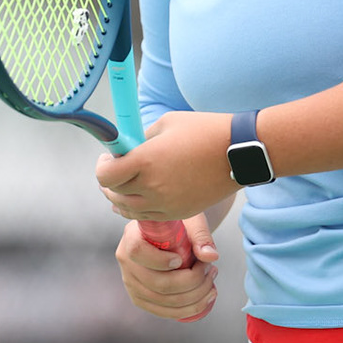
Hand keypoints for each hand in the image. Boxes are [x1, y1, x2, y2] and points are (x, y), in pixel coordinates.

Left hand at [95, 110, 234, 222]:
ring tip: (125, 184)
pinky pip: (148, 217)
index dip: (102, 166)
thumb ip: (142, 139)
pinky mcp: (180, 212)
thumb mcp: (165, 124)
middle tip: (113, 170)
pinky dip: (139, 208)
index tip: (108, 157)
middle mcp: (152, 187)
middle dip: (109, 181)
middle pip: (114, 193)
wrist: (239, 152)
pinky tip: (141, 196)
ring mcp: (166, 204)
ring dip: (122, 197)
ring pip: (128, 209)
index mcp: (145, 161)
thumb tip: (128, 148)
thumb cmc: (203, 130)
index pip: (105, 175)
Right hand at [115, 214, 220, 321]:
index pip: (138, 252)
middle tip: (211, 268)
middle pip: (157, 283)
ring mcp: (132, 283)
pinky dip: (189, 309)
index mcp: (131, 236)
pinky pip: (165, 312)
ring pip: (164, 301)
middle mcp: (126, 262)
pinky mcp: (141, 299)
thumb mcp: (190, 220)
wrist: (172, 234)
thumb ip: (200, 235)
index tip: (180, 259)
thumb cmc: (179, 224)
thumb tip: (210, 256)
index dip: (160, 260)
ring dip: (195, 296)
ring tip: (212, 281)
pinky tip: (206, 297)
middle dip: (192, 281)